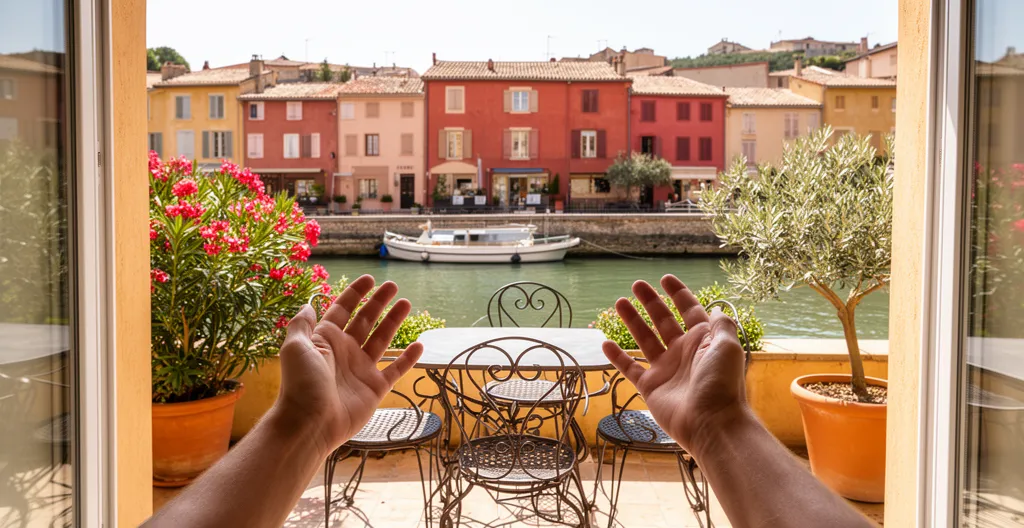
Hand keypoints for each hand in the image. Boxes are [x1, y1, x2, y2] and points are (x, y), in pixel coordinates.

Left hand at [271, 275, 422, 457]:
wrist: (310, 423)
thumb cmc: (301, 384)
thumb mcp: (295, 347)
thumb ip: (302, 324)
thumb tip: (309, 305)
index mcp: (326, 340)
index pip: (343, 310)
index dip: (355, 294)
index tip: (369, 278)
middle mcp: (345, 352)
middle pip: (365, 320)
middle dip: (378, 302)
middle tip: (393, 286)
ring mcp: (361, 369)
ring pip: (382, 339)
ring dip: (394, 321)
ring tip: (407, 303)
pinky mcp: (375, 388)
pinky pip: (395, 370)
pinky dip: (408, 359)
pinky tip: (419, 345)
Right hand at [602, 275, 747, 454]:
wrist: (711, 423)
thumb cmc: (722, 384)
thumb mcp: (727, 346)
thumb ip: (720, 324)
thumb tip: (714, 309)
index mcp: (703, 341)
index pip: (689, 311)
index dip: (678, 294)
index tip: (665, 279)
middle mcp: (683, 352)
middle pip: (663, 321)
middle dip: (651, 302)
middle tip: (637, 285)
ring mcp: (666, 369)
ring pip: (645, 339)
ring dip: (632, 321)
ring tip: (619, 302)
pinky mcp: (650, 387)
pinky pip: (630, 368)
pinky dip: (617, 357)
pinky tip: (605, 343)